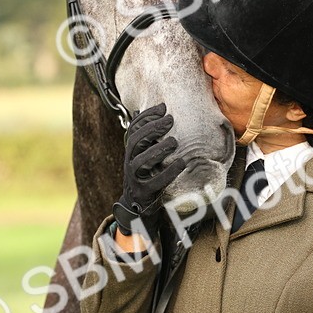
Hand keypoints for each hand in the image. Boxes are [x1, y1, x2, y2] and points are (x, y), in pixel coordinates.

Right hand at [114, 103, 186, 236]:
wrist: (136, 205)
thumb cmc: (144, 174)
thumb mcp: (142, 153)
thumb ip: (145, 135)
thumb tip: (144, 109)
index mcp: (131, 150)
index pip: (134, 129)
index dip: (146, 116)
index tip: (163, 107)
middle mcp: (130, 162)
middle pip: (136, 141)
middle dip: (153, 128)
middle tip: (170, 120)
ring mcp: (135, 178)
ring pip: (141, 160)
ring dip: (158, 149)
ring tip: (174, 141)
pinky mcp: (145, 192)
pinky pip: (156, 181)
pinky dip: (169, 172)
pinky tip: (182, 163)